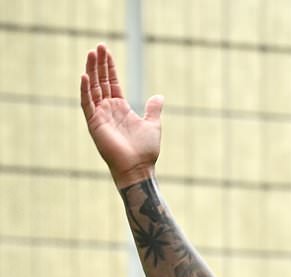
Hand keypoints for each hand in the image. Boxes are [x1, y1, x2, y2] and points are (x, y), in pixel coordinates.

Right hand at [80, 44, 164, 186]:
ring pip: (93, 88)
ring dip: (91, 71)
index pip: (111, 82)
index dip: (109, 67)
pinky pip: (87, 104)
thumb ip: (153, 109)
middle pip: (101, 81)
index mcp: (121, 108)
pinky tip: (85, 76)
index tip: (105, 51)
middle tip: (98, 46)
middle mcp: (108, 109)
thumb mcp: (153, 124)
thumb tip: (159, 96)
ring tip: (91, 54)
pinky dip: (85, 90)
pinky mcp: (94, 123)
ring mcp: (100, 115)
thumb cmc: (145, 150)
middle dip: (99, 64)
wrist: (139, 168)